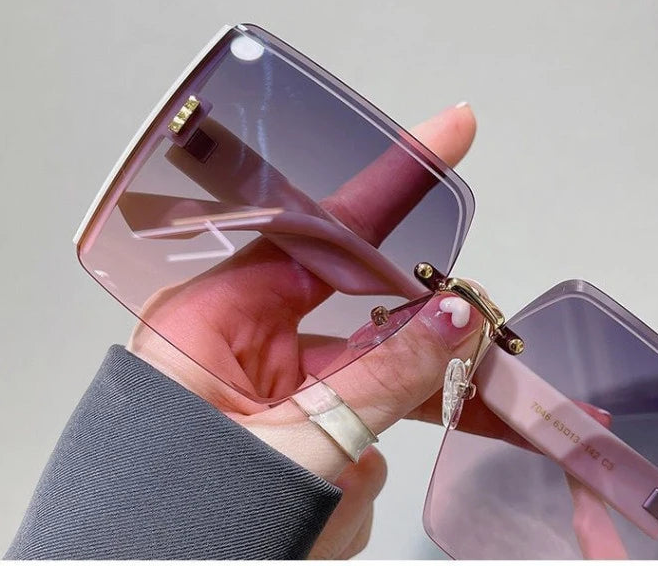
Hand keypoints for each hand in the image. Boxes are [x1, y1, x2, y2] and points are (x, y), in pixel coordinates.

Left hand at [128, 103, 490, 557]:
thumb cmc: (176, 523)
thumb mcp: (296, 448)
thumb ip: (384, 379)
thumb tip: (455, 322)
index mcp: (215, 320)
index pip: (320, 231)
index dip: (392, 183)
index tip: (451, 134)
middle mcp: (241, 344)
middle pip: (361, 317)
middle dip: (418, 349)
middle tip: (481, 347)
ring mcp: (268, 391)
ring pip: (366, 385)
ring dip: (386, 431)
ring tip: (388, 467)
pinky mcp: (288, 432)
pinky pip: (352, 432)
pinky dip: (358, 474)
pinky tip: (325, 513)